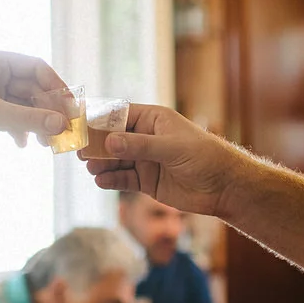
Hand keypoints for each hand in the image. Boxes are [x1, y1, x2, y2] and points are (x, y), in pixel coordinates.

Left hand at [0, 50, 68, 166]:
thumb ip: (29, 118)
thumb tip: (61, 124)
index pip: (35, 67)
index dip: (55, 86)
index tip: (70, 106)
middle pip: (32, 88)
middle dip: (47, 109)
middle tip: (62, 129)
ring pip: (24, 106)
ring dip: (36, 122)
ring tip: (45, 142)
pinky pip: (13, 118)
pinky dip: (21, 130)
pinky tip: (22, 144)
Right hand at [81, 104, 249, 217]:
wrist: (224, 187)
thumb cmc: (204, 157)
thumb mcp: (171, 147)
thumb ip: (140, 145)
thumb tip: (109, 141)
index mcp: (153, 119)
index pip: (120, 115)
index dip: (99, 120)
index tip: (80, 125)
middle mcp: (146, 138)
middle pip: (113, 138)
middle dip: (96, 144)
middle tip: (79, 151)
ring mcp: (145, 160)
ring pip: (115, 160)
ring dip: (101, 163)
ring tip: (90, 167)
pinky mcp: (147, 181)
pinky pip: (124, 179)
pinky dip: (111, 180)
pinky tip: (101, 181)